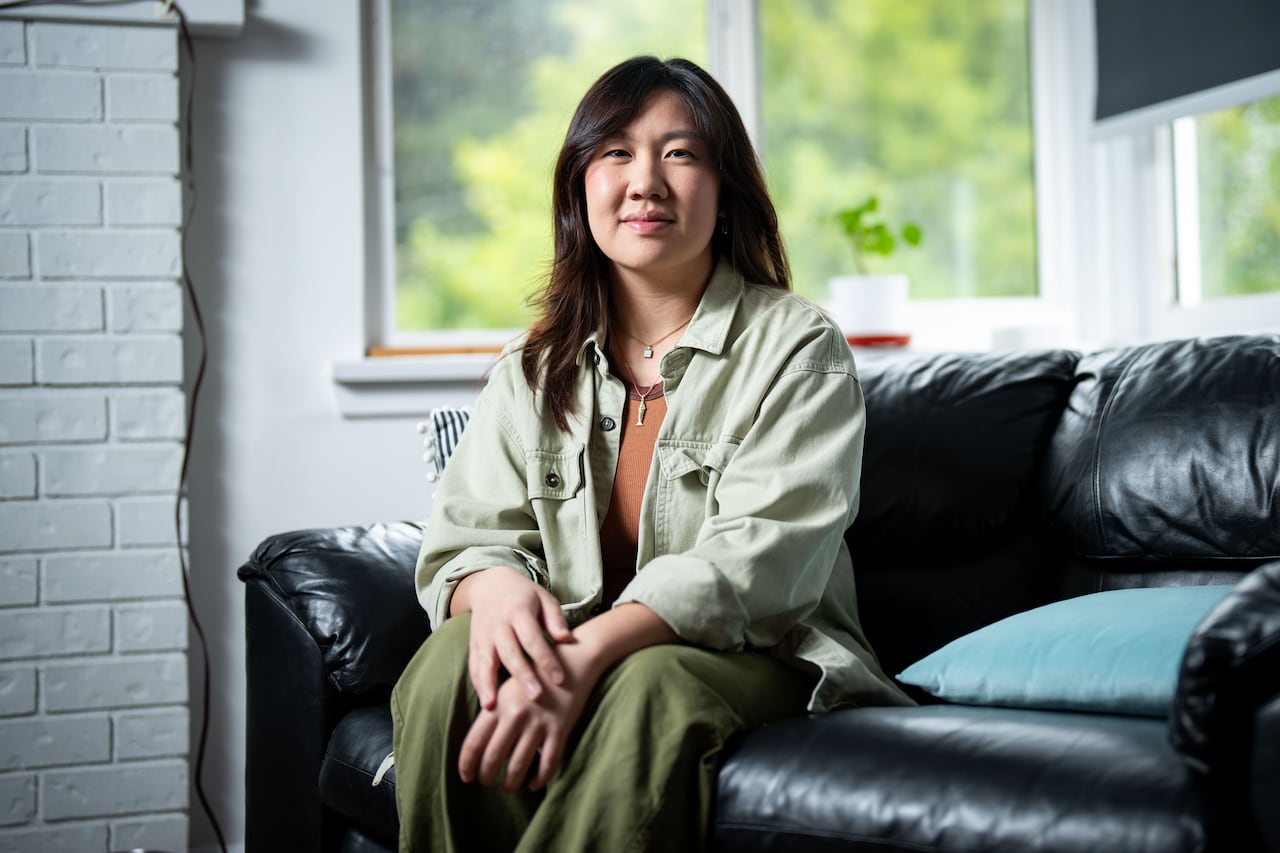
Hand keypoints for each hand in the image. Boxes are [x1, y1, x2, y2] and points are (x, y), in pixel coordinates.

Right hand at [454, 568, 572, 709]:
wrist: (490, 584)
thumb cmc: (524, 595)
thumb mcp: (544, 598)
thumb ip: (555, 619)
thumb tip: (567, 640)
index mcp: (518, 611)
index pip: (533, 638)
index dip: (546, 659)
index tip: (559, 679)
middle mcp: (498, 624)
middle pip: (510, 653)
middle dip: (523, 676)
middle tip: (536, 697)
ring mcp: (483, 635)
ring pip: (486, 662)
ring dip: (489, 685)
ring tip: (493, 707)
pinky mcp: (473, 644)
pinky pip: (474, 666)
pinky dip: (478, 684)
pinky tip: (485, 703)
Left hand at [458, 603, 678, 791]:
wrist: (573, 660)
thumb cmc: (536, 673)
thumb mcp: (508, 687)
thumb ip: (493, 711)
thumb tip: (480, 742)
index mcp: (498, 704)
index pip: (474, 742)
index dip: (466, 764)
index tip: (465, 777)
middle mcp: (515, 715)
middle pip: (493, 757)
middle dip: (486, 776)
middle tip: (486, 783)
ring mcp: (539, 723)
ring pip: (518, 765)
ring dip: (510, 782)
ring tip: (508, 788)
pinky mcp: (560, 729)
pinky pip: (548, 763)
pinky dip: (539, 779)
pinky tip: (534, 785)